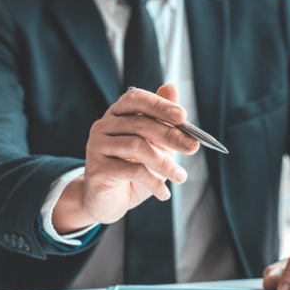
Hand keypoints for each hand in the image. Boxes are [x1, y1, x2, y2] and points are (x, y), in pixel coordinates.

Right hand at [52, 84, 198, 232]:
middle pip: (140, 124)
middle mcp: (104, 126)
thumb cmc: (135, 170)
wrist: (109, 202)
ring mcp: (97, 146)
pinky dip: (153, 182)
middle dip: (171, 135)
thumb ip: (164, 121)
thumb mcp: (155, 145)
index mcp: (118, 114)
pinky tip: (164, 193)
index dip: (159, 105)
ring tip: (181, 177)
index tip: (183, 116)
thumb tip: (172, 87)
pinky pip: (131, 171)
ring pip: (136, 147)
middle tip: (193, 147)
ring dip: (165, 163)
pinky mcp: (96, 170)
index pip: (137, 99)